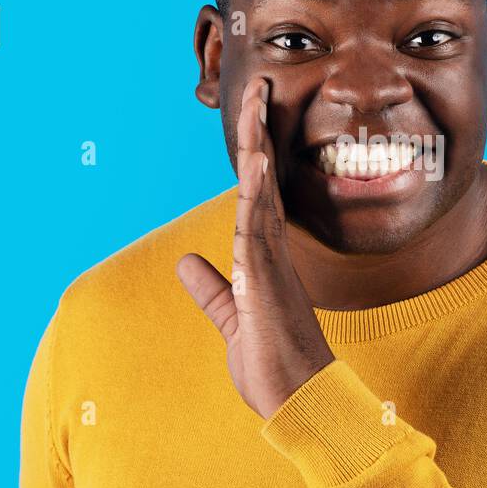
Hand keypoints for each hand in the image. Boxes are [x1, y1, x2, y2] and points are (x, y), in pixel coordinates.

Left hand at [176, 77, 335, 419]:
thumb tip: (186, 262)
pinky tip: (256, 161)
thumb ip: (211, 290)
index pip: (254, 192)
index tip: (253, 113)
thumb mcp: (232, 321)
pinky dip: (257, 192)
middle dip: (257, 130)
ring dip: (257, 144)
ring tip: (256, 100)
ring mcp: (271, 263)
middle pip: (260, 178)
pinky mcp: (267, 282)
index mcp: (263, 258)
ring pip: (260, 191)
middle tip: (257, 83)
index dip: (253, 151)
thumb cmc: (274, 366)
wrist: (300, 403)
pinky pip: (258, 228)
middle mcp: (270, 252)